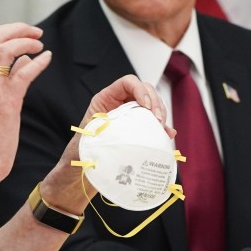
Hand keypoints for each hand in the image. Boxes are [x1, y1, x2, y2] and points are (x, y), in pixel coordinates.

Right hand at [0, 23, 51, 185]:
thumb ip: (7, 77)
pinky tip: (47, 59)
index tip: (25, 32)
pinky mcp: (6, 103)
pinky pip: (22, 73)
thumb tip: (24, 60)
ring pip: (5, 49)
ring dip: (26, 41)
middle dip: (17, 28)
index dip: (7, 30)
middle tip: (36, 32)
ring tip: (39, 44)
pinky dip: (37, 62)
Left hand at [40, 74, 171, 213]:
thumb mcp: (92, 136)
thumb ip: (108, 130)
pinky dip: (162, 127)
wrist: (83, 168)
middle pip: (145, 91)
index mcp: (105, 99)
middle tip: (158, 120)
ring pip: (152, 105)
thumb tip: (127, 132)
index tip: (146, 106)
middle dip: (155, 103)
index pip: (127, 83)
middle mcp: (119, 103)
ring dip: (161, 114)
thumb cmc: (82, 151)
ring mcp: (130, 115)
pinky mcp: (137, 128)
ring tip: (161, 129)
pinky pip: (153, 122)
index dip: (140, 89)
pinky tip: (167, 135)